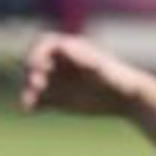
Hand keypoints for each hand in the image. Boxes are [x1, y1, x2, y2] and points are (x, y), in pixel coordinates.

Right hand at [20, 33, 144, 116]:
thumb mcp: (104, 69)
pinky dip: (33, 105)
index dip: (36, 53)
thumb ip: (85, 58)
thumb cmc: (120, 80)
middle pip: (37, 64)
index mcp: (72, 50)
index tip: (37, 66)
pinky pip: (39, 101)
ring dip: (28, 92)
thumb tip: (64, 47)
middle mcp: (62, 64)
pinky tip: (31, 111)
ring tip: (28, 104)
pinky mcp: (58, 100)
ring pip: (35, 84)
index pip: (45, 44)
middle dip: (32, 74)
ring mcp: (59, 82)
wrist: (127, 99)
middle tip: (37, 86)